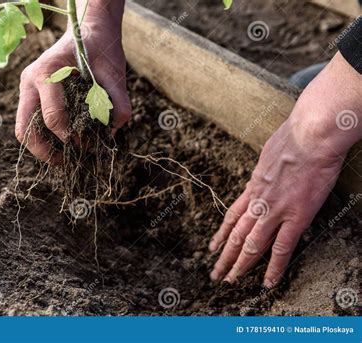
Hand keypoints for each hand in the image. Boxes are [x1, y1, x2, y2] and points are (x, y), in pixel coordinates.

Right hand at [15, 0, 129, 162]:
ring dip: (41, 147)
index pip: (53, 116)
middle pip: (25, 128)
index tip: (88, 144)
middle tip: (66, 162)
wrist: (89, 30)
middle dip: (45, 151)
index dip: (71, 137)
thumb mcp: (115, 73)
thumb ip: (118, 102)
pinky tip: (63, 143)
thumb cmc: (101, 48)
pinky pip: (30, 121)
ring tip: (63, 158)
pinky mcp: (32, 93)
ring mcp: (27, 87)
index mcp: (47, 72)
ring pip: (23, 128)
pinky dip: (43, 136)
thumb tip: (112, 133)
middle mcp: (30, 80)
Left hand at [209, 52, 361, 287]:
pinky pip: (282, 248)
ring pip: (251, 244)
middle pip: (236, 233)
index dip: (222, 232)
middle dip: (224, 255)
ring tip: (229, 281)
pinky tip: (267, 282)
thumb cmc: (294, 136)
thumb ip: (265, 167)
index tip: (213, 245)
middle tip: (214, 272)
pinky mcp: (296, 216)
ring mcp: (275, 210)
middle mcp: (259, 201)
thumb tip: (267, 168)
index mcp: (254, 184)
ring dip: (239, 265)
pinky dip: (274, 268)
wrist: (310, 135)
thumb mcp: (269, 151)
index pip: (232, 214)